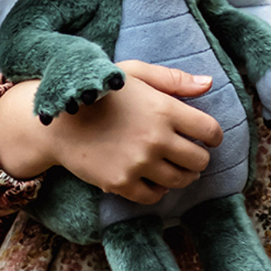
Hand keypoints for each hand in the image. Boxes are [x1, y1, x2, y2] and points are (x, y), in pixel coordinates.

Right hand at [0, 59, 222, 202]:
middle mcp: (155, 138)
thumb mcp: (135, 73)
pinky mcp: (121, 182)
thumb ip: (173, 79)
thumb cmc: (100, 92)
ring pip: (181, 181)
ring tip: (174, 167)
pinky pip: (154, 197)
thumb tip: (209, 84)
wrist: (57, 121)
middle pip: (199, 160)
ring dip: (182, 175)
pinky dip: (158, 190)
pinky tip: (152, 179)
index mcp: (164, 109)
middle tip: (189, 154)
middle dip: (199, 158)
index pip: (210, 131)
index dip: (213, 136)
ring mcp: (138, 163)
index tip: (207, 137)